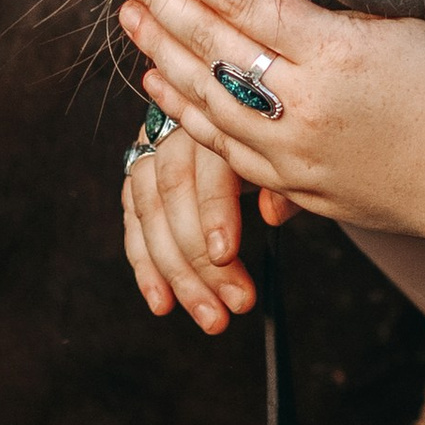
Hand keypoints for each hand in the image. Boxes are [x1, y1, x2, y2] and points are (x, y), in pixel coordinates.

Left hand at [105, 0, 424, 239]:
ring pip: (205, 97)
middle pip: (212, 45)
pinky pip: (223, 144)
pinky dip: (185, 109)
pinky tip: (159, 80)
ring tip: (129, 12)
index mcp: (336, 55)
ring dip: (160, 50)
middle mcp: (306, 106)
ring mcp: (294, 152)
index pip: (244, 1)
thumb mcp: (398, 29)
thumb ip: (328, 16)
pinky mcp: (294, 185)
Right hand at [122, 117, 290, 337]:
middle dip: (197, 258)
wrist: (252, 108)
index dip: (214, 211)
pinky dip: (146, 267)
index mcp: (219, 116)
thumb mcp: (290, 156)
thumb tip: (274, 214)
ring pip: (149, 213)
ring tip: (208, 316)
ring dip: (174, 273)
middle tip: (230, 307)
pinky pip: (134, 224)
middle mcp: (177, 127)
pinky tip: (162, 303)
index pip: (208, 164)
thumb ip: (287, 184)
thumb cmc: (279, 138)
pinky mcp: (138, 175)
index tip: (226, 257)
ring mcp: (152, 149)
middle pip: (174, 193)